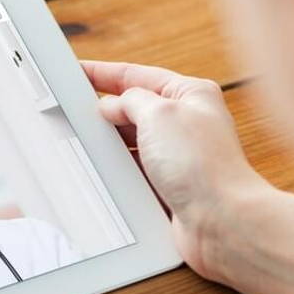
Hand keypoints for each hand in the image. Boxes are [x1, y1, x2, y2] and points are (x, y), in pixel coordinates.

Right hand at [81, 61, 273, 280]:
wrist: (220, 221)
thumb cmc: (203, 165)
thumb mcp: (159, 114)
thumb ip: (130, 102)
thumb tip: (111, 105)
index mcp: (191, 95)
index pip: (139, 76)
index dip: (105, 73)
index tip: (79, 72)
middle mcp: (187, 124)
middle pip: (135, 110)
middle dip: (107, 111)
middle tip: (74, 110)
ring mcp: (179, 158)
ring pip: (133, 144)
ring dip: (113, 146)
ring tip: (86, 143)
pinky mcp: (171, 188)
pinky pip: (136, 174)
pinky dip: (120, 173)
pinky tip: (105, 172)